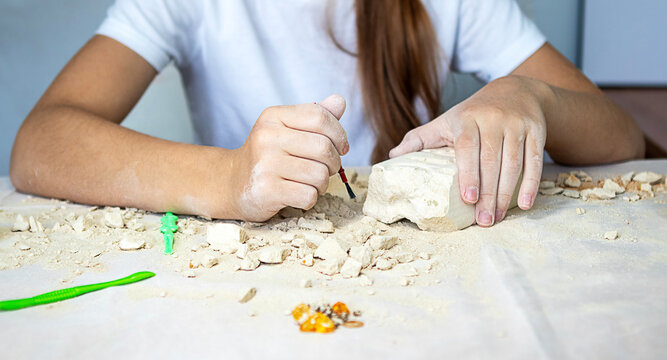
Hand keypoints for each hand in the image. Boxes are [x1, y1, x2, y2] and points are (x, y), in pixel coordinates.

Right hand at [230, 94, 348, 221]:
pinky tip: (297, 195)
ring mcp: (265, 164)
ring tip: (307, 182)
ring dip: (321, 183)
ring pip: (320, 175)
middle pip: (324, 148)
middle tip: (325, 169)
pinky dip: (310, 199)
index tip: (341, 147)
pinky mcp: (266, 190)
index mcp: (274, 117)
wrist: (233, 183)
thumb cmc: (269, 155)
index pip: (320, 117)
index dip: (339, 134)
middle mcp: (267, 137)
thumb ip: (315, 116)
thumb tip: (340, 101)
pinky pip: (309, 196)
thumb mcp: (287, 129)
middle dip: (333, 163)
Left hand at [389, 76, 550, 225]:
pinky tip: (525, 204)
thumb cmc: (472, 113)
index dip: (468, 173)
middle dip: (488, 194)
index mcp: (466, 119)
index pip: (467, 148)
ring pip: (514, 164)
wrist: (515, 90)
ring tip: (497, 217)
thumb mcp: (445, 121)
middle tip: (483, 221)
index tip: (467, 199)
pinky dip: (531, 184)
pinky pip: (535, 160)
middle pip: (491, 161)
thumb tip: (391, 157)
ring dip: (506, 194)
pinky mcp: (537, 131)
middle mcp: (493, 119)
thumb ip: (419, 139)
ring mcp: (517, 125)